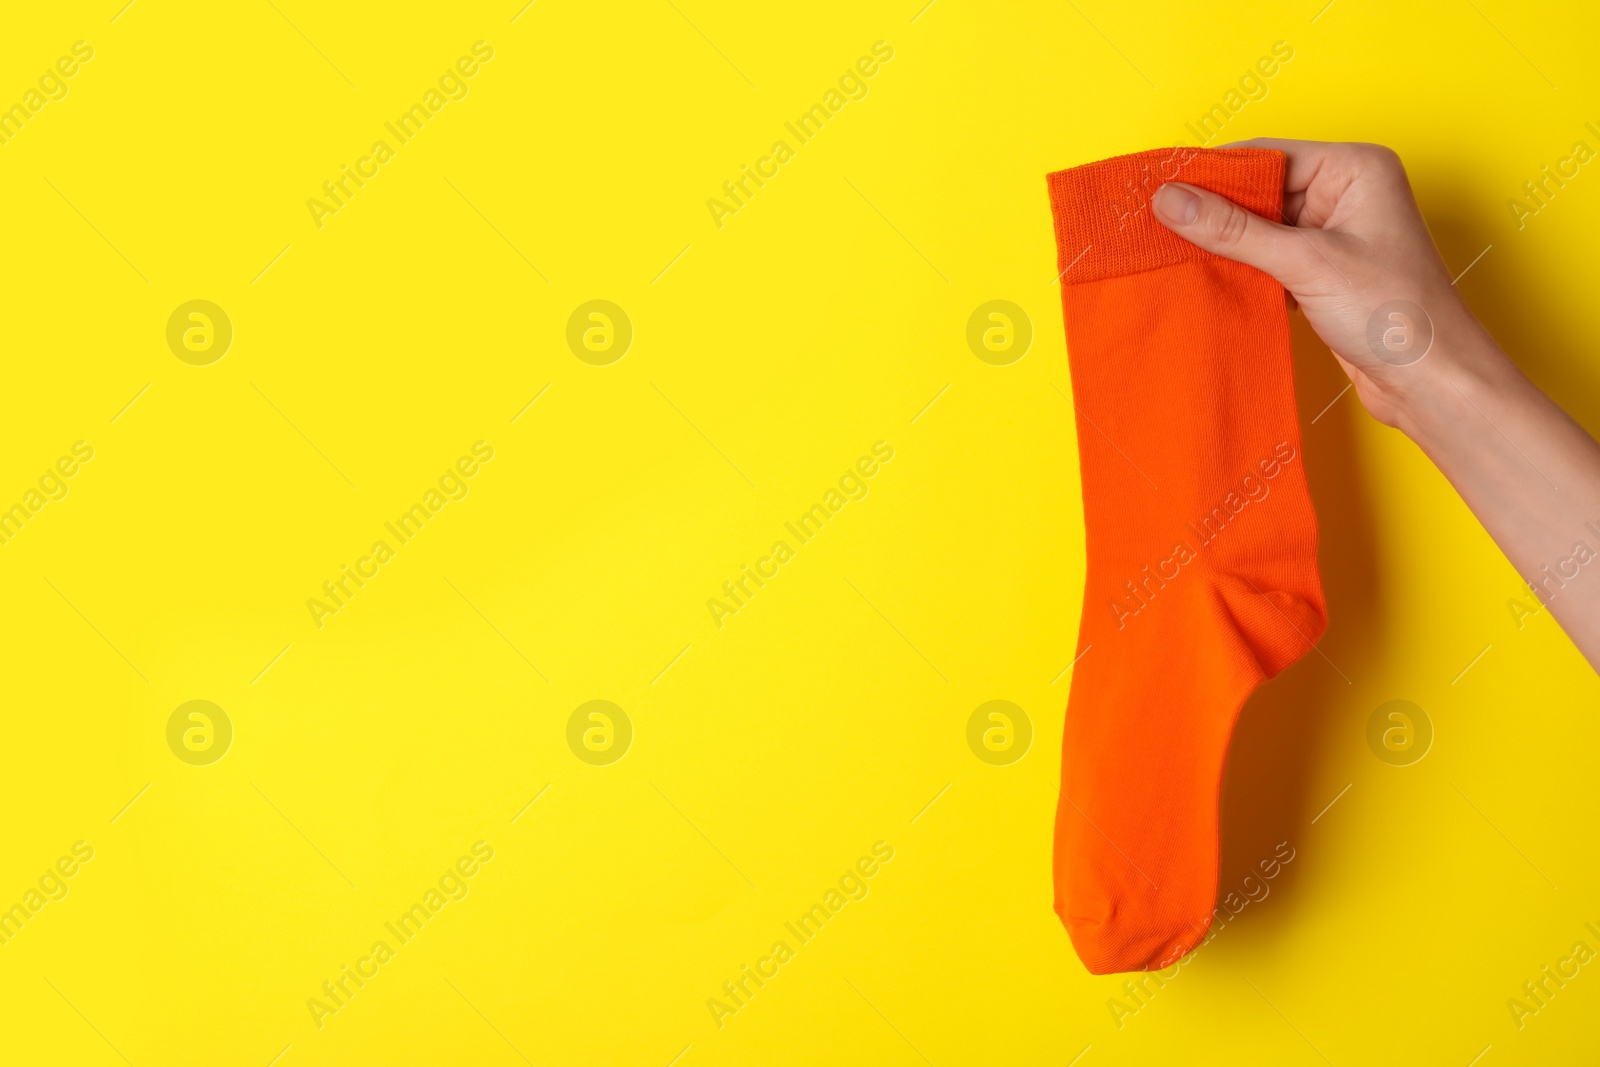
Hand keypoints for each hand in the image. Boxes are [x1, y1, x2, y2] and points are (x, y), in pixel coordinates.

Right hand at [1150, 139, 1492, 427]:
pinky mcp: (1324, 272)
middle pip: (1260, 190)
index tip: (1162, 188)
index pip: (1267, 156)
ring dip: (1226, 244)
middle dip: (1215, 211)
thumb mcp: (1306, 263)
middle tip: (1159, 225)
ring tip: (1177, 254)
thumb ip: (1234, 230)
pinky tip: (1214, 280)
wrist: (1431, 380)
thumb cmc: (1396, 314)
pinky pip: (1269, 258)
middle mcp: (1347, 193)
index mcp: (1355, 169)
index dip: (1213, 173)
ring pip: (1261, 228)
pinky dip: (1243, 269)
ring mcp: (1336, 234)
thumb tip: (1173, 201)